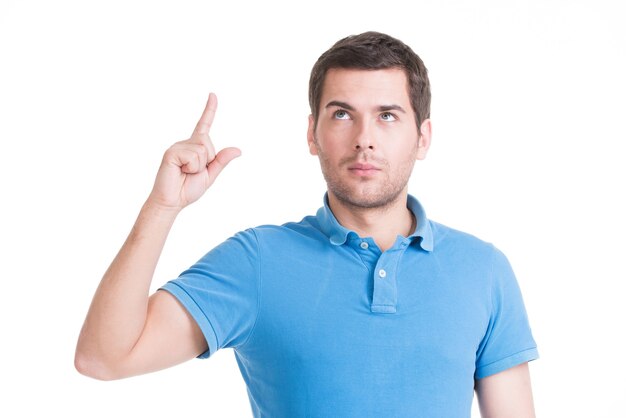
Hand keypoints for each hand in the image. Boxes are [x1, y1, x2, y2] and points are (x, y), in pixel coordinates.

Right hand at [148, 93, 240, 210]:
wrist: (172, 202)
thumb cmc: (187, 189)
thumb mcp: (210, 175)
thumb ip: (221, 161)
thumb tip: (238, 150)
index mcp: (195, 147)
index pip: (204, 125)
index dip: (210, 109)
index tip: (213, 94)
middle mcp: (186, 143)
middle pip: (208, 143)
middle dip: (207, 161)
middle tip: (192, 172)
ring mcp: (177, 146)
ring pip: (203, 150)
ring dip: (199, 166)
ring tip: (185, 172)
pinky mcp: (172, 152)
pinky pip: (193, 156)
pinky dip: (192, 167)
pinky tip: (180, 171)